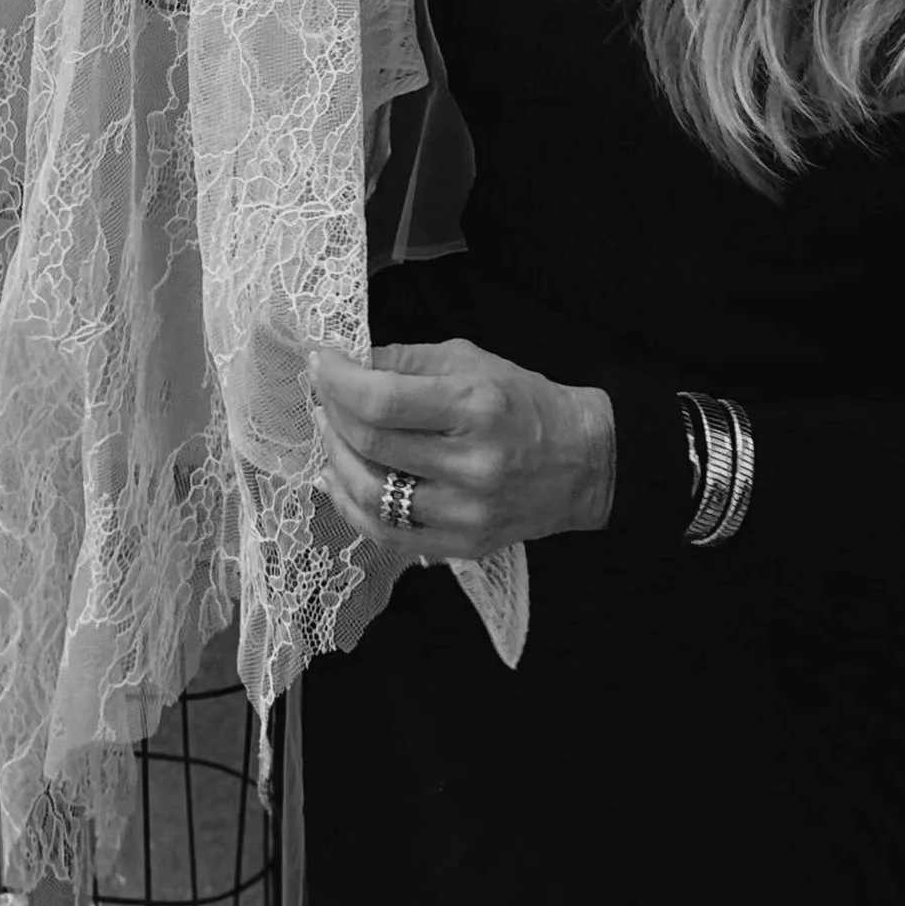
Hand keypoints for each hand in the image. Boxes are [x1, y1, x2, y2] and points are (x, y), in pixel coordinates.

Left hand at [306, 337, 615, 561]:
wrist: (582, 461)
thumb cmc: (525, 403)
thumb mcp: (473, 362)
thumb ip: (408, 361)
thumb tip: (349, 363)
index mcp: (476, 407)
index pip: (382, 400)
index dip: (339, 381)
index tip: (322, 362)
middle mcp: (472, 464)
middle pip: (371, 444)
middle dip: (332, 414)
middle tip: (322, 394)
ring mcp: (466, 512)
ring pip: (369, 493)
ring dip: (334, 459)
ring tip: (328, 432)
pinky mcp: (461, 545)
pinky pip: (386, 532)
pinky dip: (351, 505)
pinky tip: (338, 479)